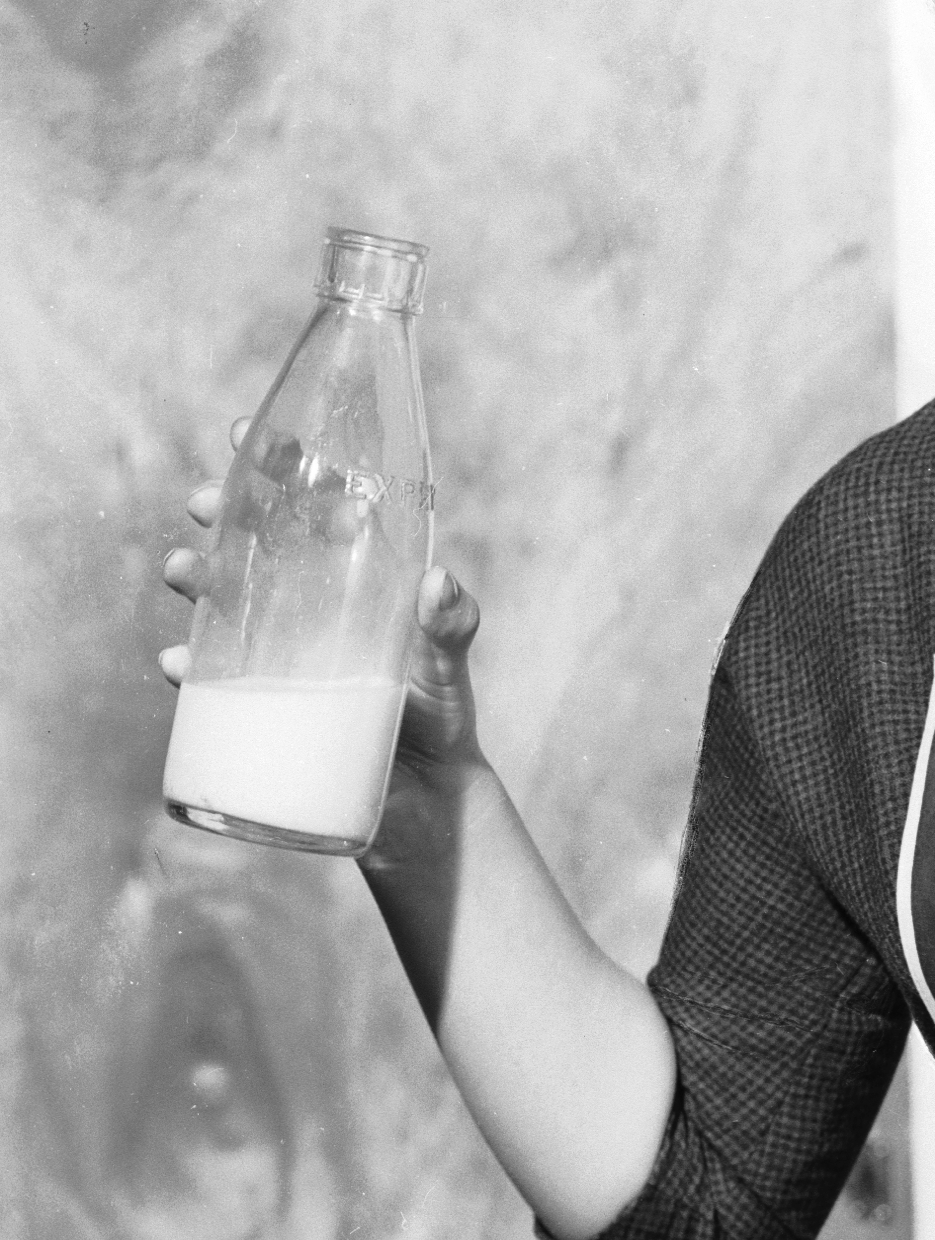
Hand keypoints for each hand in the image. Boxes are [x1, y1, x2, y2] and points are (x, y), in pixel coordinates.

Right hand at [161, 426, 488, 806]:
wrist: (424, 803)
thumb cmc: (440, 716)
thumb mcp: (448, 665)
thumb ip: (452, 625)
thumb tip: (438, 584)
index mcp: (352, 576)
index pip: (312, 504)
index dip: (280, 465)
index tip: (249, 436)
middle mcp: (306, 604)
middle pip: (253, 542)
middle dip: (220, 513)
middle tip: (202, 503)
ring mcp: (276, 651)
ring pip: (220, 599)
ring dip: (193, 577)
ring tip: (181, 570)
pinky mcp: (259, 701)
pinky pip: (211, 676)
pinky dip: (188, 665)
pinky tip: (178, 663)